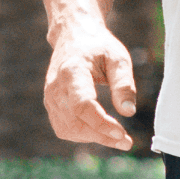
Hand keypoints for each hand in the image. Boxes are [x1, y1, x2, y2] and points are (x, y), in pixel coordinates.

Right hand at [43, 24, 135, 151]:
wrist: (74, 36)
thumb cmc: (99, 47)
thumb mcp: (119, 58)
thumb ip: (124, 84)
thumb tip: (128, 112)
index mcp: (72, 71)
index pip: (82, 105)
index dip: (101, 123)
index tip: (122, 133)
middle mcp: (56, 87)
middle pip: (75, 123)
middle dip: (101, 136)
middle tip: (126, 142)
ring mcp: (50, 97)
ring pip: (69, 130)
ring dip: (94, 138)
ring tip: (118, 137)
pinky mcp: (51, 105)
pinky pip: (64, 129)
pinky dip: (83, 135)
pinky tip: (101, 131)